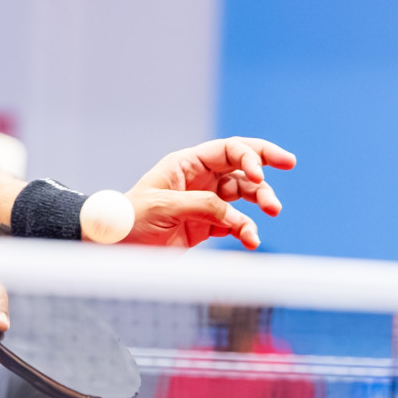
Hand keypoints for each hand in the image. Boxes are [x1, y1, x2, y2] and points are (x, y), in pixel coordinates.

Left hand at [124, 136, 295, 248]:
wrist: (115, 248)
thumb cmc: (130, 220)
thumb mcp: (163, 207)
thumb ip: (202, 206)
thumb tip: (237, 217)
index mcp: (185, 164)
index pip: (228, 149)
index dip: (251, 156)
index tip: (260, 175)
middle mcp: (199, 179)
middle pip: (242, 167)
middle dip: (264, 172)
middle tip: (282, 183)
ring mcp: (205, 202)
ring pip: (244, 196)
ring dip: (259, 204)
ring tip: (264, 221)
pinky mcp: (207, 226)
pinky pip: (236, 223)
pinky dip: (247, 230)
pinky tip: (250, 240)